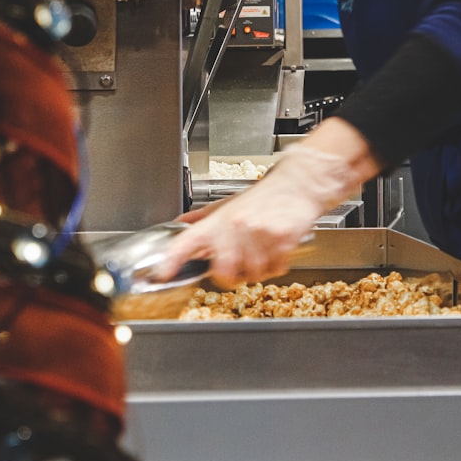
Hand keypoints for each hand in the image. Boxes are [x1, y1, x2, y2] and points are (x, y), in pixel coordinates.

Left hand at [160, 143, 360, 288]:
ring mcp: (258, 234)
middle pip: (223, 272)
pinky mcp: (281, 240)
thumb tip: (179, 224)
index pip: (187, 241)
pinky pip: (275, 269)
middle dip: (231, 275)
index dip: (171, 260)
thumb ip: (201, 218)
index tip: (162, 273)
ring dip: (259, 269)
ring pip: (253, 274)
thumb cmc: (263, 196)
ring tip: (262, 251)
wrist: (297, 184)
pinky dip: (277, 265)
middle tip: (237, 267)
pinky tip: (276, 249)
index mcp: (219, 220)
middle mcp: (235, 227)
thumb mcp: (227, 204)